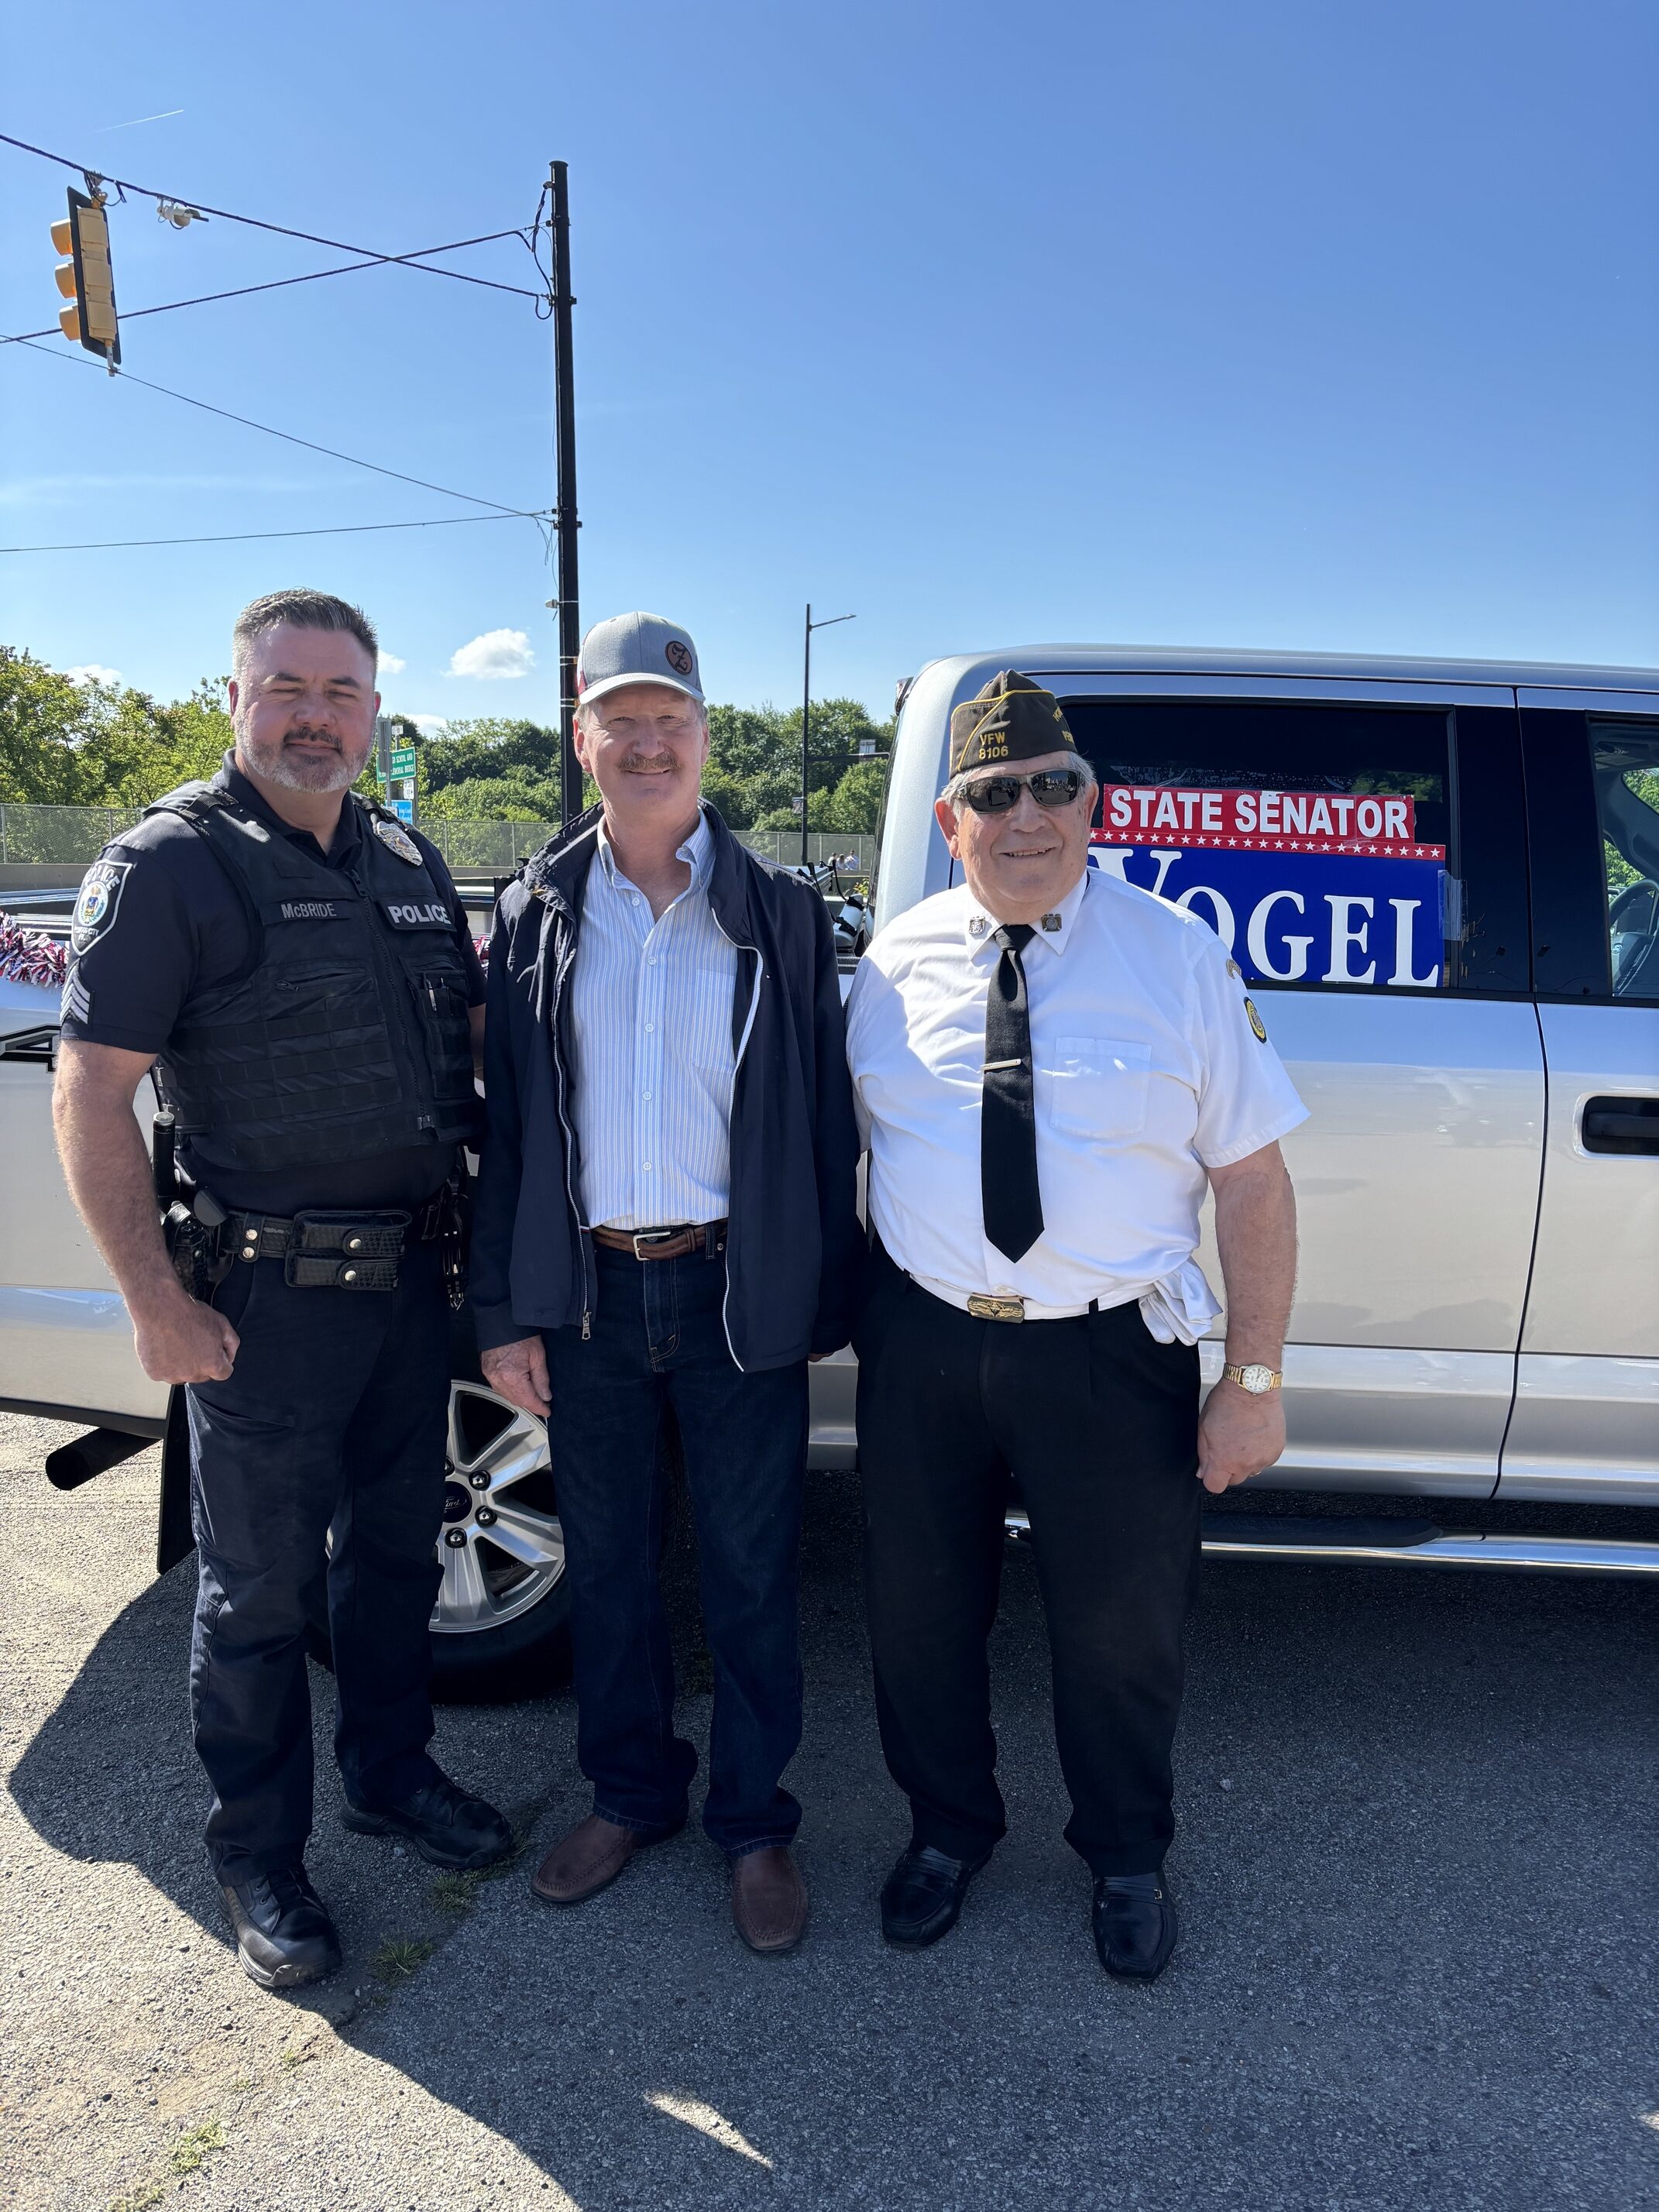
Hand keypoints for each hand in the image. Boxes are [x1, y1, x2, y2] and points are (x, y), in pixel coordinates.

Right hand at [132, 1292, 238, 1385]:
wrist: (160, 1309)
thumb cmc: (189, 1314)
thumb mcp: (222, 1324)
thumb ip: (231, 1344)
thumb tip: (229, 1357)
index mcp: (212, 1365)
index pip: (223, 1373)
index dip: (219, 1359)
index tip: (212, 1350)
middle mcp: (193, 1375)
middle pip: (202, 1375)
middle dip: (201, 1362)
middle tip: (192, 1342)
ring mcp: (172, 1376)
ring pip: (182, 1374)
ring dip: (181, 1364)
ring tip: (176, 1342)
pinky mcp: (155, 1374)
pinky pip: (163, 1372)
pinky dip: (164, 1363)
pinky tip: (164, 1346)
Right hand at [481, 1335, 550, 1418]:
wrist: (501, 1320)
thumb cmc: (519, 1333)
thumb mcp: (538, 1355)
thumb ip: (542, 1379)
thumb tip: (545, 1395)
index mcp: (512, 1376)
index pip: (528, 1400)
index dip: (540, 1408)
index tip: (547, 1411)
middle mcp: (498, 1379)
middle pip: (517, 1400)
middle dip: (531, 1404)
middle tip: (543, 1403)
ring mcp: (490, 1376)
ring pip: (508, 1396)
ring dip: (520, 1398)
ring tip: (533, 1395)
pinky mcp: (487, 1371)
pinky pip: (500, 1388)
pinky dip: (511, 1390)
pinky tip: (519, 1387)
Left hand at [1196, 1378, 1285, 1495]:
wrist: (1252, 1387)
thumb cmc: (1227, 1402)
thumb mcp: (1204, 1427)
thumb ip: (1203, 1454)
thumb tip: (1203, 1472)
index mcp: (1224, 1460)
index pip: (1215, 1486)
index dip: (1212, 1477)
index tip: (1212, 1468)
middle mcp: (1246, 1464)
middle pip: (1235, 1480)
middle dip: (1229, 1468)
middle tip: (1228, 1446)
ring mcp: (1264, 1458)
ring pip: (1251, 1470)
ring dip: (1246, 1460)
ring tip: (1243, 1438)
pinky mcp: (1276, 1451)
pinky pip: (1265, 1460)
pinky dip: (1260, 1452)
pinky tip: (1255, 1435)